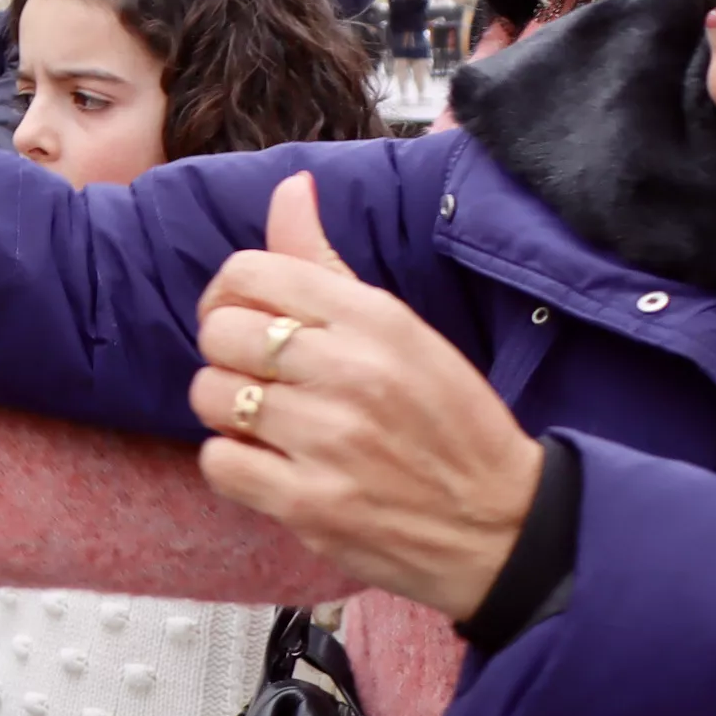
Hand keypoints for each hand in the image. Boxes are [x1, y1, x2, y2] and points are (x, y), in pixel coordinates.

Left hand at [188, 173, 544, 618]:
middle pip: (218, 332)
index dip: (229, 294)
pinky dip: (233, 465)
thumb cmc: (449, 422)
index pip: (250, 271)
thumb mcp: (403, 330)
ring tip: (272, 423)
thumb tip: (291, 188)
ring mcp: (327, 441)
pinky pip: (217, 462)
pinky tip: (272, 465)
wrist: (505, 527)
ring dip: (228, 411)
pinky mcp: (309, 505)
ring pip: (210, 395)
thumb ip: (328, 264)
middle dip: (229, 354)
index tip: (246, 318)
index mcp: (377, 320)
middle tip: (263, 378)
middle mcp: (350, 372)